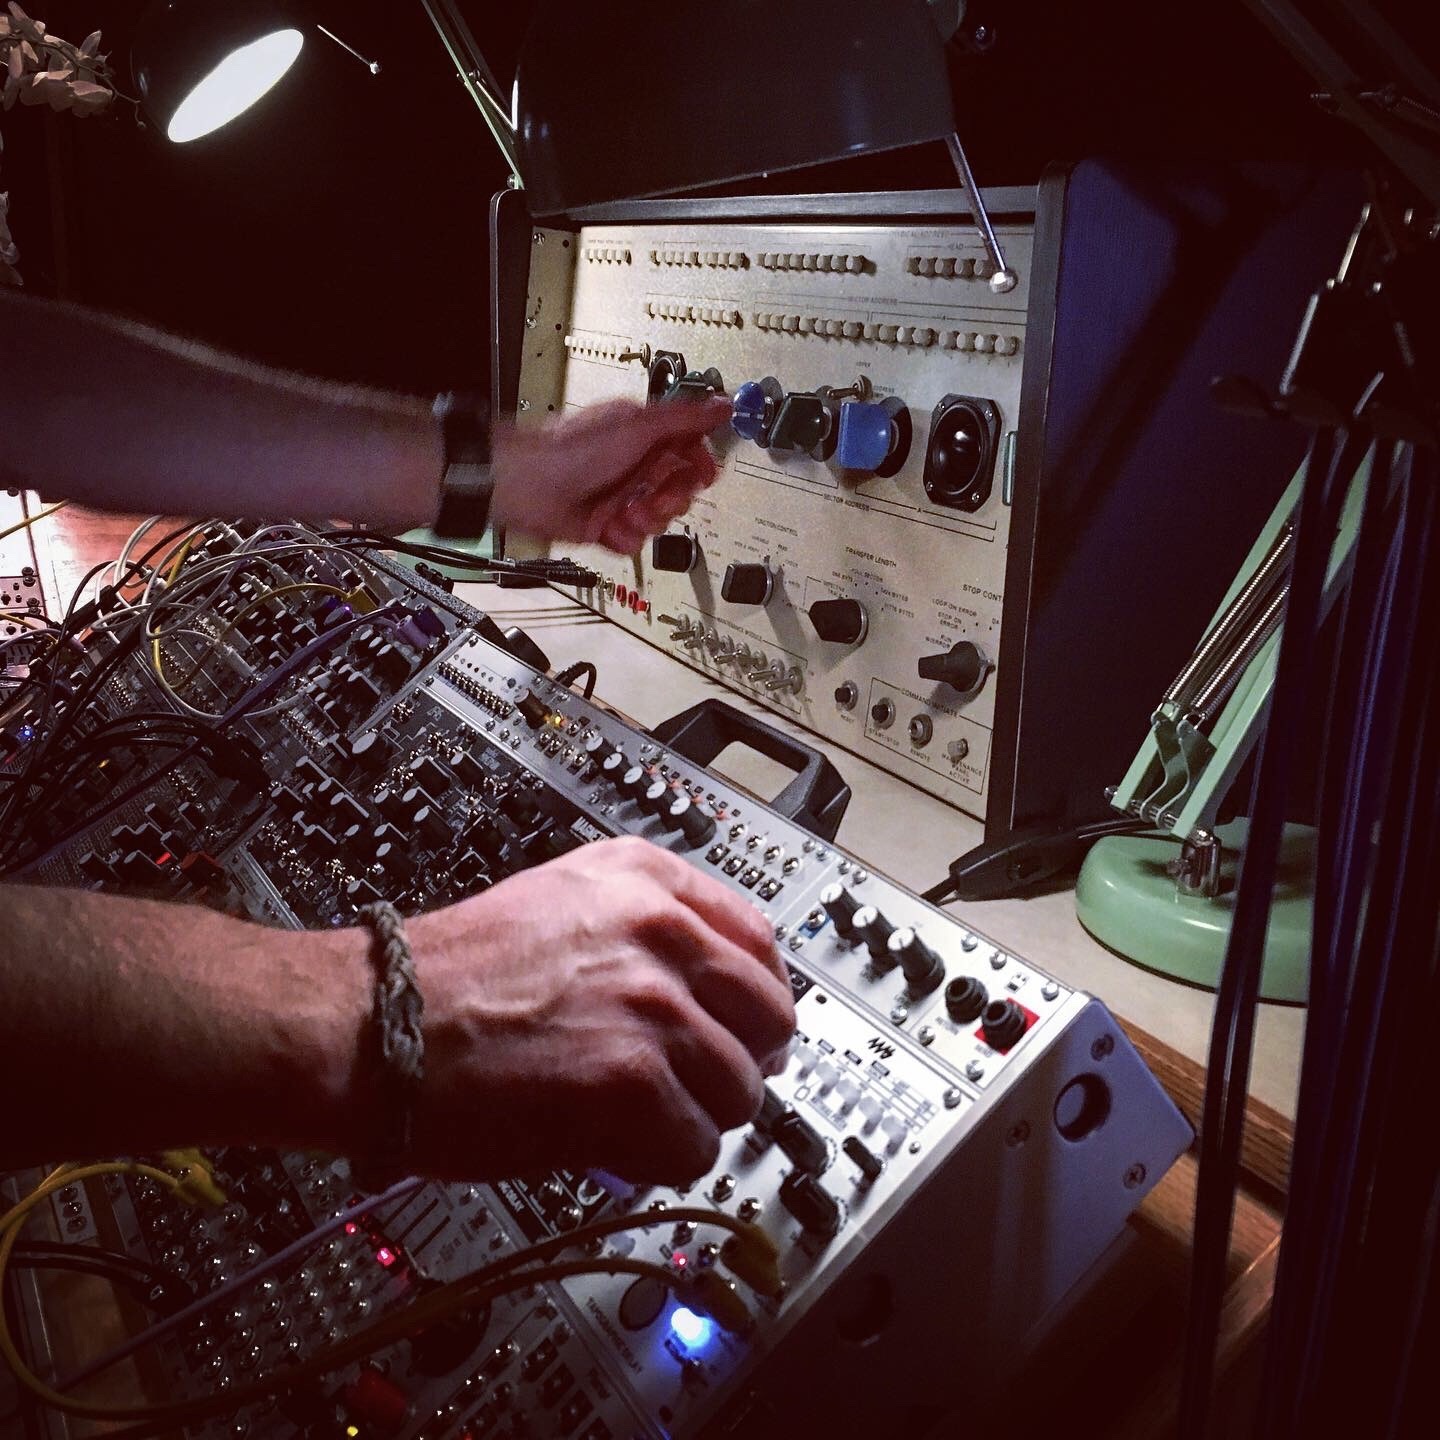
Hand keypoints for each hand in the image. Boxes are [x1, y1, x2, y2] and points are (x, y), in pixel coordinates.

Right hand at [404, 837, 794, 1183]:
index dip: (758, 999)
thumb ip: (644, 934)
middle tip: (700, 1087)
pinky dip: (661, 1160)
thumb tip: (714, 1001)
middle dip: (741, 1062)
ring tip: (639, 1119)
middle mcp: (658, 929)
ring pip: (739, 1090)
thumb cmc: (446, 977)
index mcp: (643, 877)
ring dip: (695, 1116)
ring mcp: (651, 1002)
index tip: (747, 1027)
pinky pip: (696, 1145)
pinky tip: (616, 1145)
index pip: (760, 941)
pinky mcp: (632, 1079)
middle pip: (768, 1017)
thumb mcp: (561, 906)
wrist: (373, 1025)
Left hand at [489, 395, 731, 552]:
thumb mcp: (637, 427)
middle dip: (671, 498)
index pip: (691, 452)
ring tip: (626, 512)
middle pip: (680, 490)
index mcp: (645, 436)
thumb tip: (722, 404)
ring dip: (647, 519)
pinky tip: (610, 525)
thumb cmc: (572, 451)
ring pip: (660, 519)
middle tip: (653, 497)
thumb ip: (684, 419)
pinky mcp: (608, 525)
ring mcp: (622, 497)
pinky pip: (635, 540)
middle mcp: (635, 466)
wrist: (528, 488)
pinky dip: (625, 537)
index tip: (700, 475)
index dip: (699, 466)